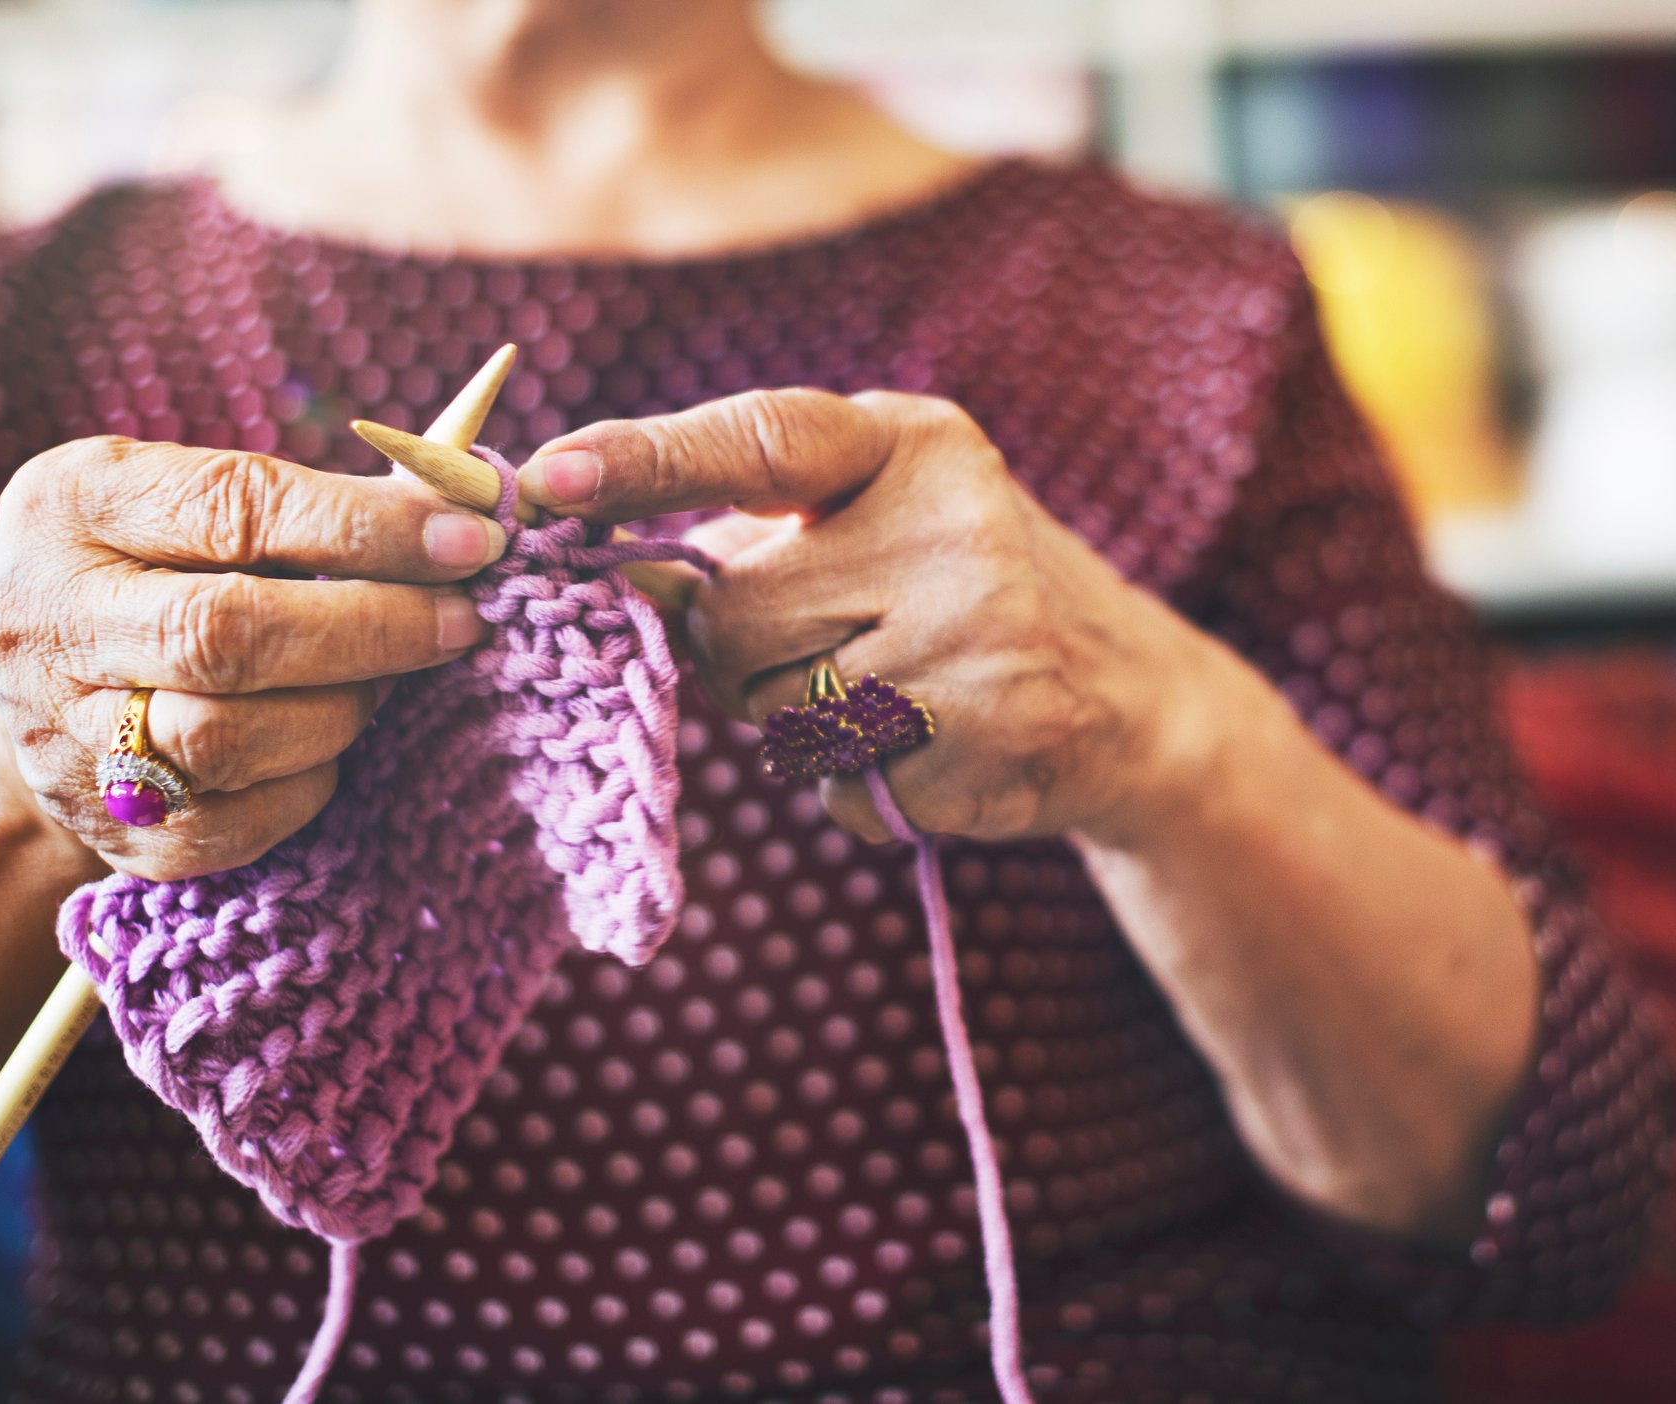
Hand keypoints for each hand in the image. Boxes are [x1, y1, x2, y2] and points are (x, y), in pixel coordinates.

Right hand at [0, 437, 507, 879]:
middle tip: (465, 619)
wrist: (52, 691)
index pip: (235, 508)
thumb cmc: (172, 569)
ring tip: (392, 679)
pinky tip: (332, 742)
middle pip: (226, 634)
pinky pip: (240, 819)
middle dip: (373, 626)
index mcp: (72, 505)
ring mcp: (64, 737)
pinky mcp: (112, 830)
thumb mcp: (205, 501)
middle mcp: (46, 620)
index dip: (366, 527)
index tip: (472, 537)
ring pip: (230, 738)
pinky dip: (310, 779)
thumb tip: (466, 504)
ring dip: (344, 707)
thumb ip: (321, 502)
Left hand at [517, 390, 1250, 845]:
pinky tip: (930, 743)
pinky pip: (834, 779)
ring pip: (773, 709)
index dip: (644, 461)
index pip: (757, 440)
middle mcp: (952, 520)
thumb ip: (748, 532)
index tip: (545, 479)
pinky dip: (854, 780)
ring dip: (797, 719)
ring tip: (894, 688)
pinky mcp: (991, 727)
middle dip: (742, 651)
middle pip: (734, 616)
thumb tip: (604, 560)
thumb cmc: (960, 591)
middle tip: (824, 643)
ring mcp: (979, 627)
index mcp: (912, 442)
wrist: (1130, 695)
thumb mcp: (876, 520)